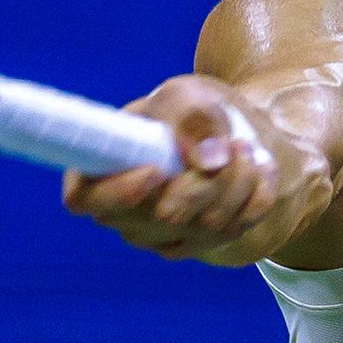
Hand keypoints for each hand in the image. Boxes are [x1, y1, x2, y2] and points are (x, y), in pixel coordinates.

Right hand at [63, 74, 303, 265]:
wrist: (229, 136)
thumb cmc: (191, 113)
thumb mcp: (189, 97)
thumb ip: (193, 118)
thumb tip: (207, 161)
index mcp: (99, 170)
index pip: (83, 200)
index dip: (119, 193)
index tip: (157, 169)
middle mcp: (123, 212)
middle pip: (161, 218)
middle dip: (206, 182)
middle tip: (232, 144)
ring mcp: (160, 235)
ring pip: (204, 227)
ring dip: (237, 183)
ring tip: (246, 148)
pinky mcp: (197, 244)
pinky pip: (233, 232)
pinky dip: (255, 198)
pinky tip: (259, 171)